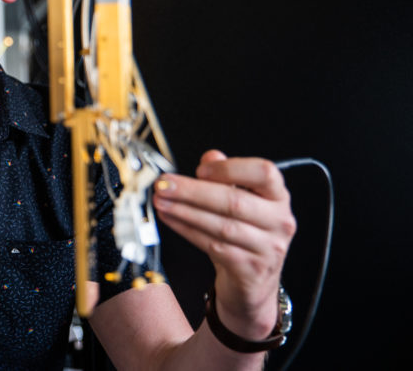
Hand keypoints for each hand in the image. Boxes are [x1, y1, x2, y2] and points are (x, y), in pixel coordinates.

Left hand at [153, 150, 295, 337]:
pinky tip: (171, 219)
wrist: (255, 281)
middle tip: (164, 184)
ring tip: (161, 201)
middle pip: (234, 201)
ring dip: (184, 211)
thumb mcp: (242, 200)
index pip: (264, 172)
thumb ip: (228, 176)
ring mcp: (267, 248)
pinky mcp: (249, 268)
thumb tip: (210, 157)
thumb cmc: (246, 233)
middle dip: (192, 192)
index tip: (200, 170)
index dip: (230, 168)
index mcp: (278, 197)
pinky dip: (187, 230)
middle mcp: (279, 221)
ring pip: (220, 226)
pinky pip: (213, 245)